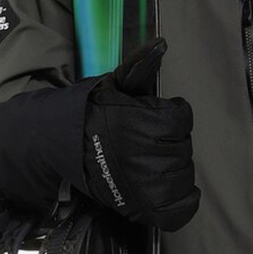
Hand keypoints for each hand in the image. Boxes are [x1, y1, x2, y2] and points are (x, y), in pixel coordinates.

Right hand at [81, 37, 199, 230]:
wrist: (67, 147)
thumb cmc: (96, 114)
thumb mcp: (118, 85)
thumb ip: (141, 65)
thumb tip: (162, 43)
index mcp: (139, 123)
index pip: (182, 118)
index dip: (173, 115)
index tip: (158, 116)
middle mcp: (144, 157)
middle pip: (183, 147)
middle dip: (172, 141)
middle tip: (150, 140)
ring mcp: (145, 186)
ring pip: (184, 175)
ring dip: (176, 168)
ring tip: (154, 161)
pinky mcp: (144, 209)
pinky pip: (180, 210)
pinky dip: (183, 202)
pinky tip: (174, 189)